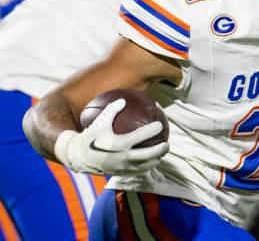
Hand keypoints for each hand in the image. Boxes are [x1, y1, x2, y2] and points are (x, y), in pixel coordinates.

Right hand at [54, 98, 168, 174]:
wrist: (78, 157)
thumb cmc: (91, 136)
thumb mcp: (100, 121)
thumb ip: (112, 109)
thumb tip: (124, 100)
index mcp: (118, 143)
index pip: (141, 136)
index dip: (152, 130)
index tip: (159, 124)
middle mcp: (122, 157)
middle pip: (148, 155)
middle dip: (160, 149)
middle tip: (166, 143)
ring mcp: (122, 167)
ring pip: (144, 166)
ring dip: (156, 160)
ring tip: (162, 153)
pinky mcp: (120, 173)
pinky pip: (137, 171)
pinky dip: (146, 166)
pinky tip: (151, 161)